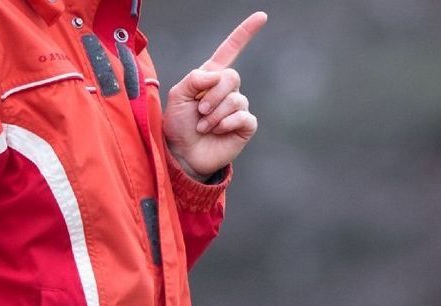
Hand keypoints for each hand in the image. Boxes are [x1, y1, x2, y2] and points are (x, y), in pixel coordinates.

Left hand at [162, 11, 265, 182]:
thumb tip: (216, 76)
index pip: (231, 50)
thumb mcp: (178, 95)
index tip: (262, 17)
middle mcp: (227, 90)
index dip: (245, 33)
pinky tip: (218, 130)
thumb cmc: (178, 124)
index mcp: (211, 77)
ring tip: (203, 126)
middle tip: (199, 112)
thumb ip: (194, 78)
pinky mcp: (245, 126)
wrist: (184, 154)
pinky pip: (244, 116)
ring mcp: (238, 108)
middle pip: (232, 77)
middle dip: (213, 95)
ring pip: (236, 99)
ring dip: (215, 114)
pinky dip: (228, 122)